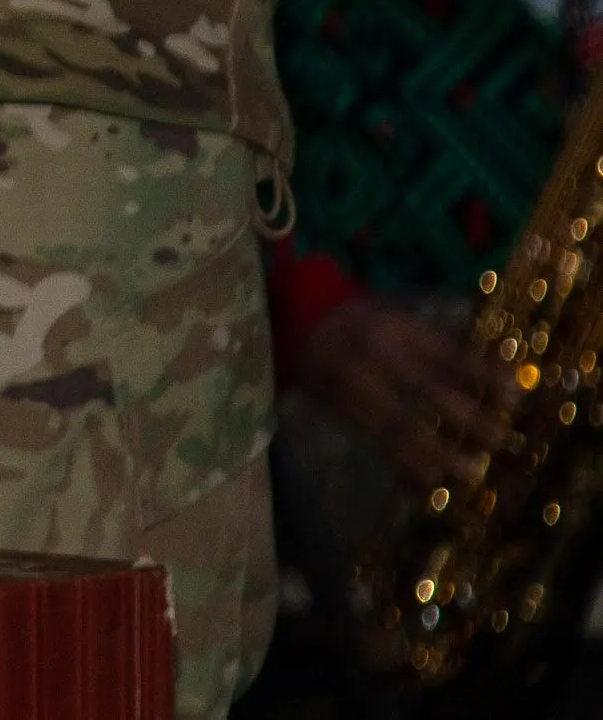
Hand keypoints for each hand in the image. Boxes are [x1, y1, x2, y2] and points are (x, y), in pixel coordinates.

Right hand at [291, 291, 508, 493]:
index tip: (515, 395)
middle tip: (498, 441)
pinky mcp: (339, 410)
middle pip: (427, 391)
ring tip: (468, 472)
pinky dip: (402, 468)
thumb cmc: (354, 317)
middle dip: (467, 418)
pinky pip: (374, 443)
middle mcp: (374, 357)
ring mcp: (353, 386)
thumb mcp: (392, 316)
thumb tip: (489, 376)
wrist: (289, 320)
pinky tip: (426, 488)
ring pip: (399, 425)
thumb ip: (433, 343)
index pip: (446, 353)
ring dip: (436, 453)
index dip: (482, 374)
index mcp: (394, 328)